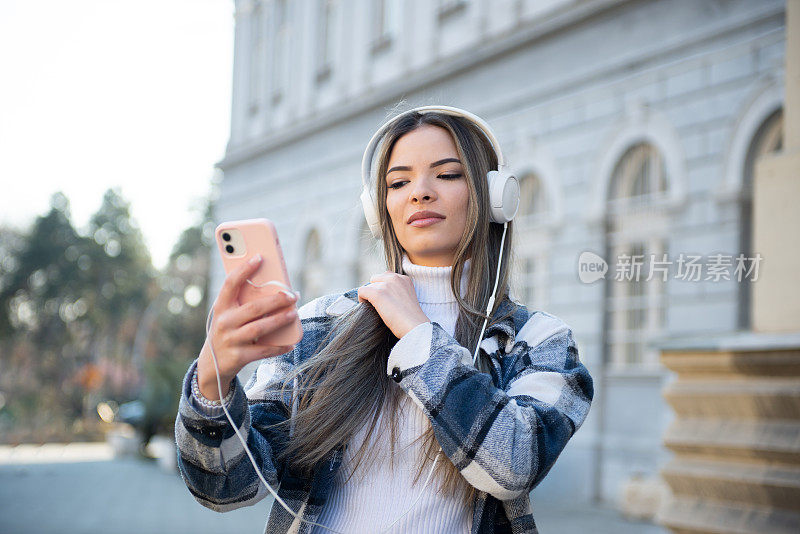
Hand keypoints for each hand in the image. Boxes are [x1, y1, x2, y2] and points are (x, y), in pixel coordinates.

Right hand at [196, 255, 299, 399]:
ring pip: (259, 328)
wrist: (212, 365)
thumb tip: (274, 289)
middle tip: (292, 295)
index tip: (259, 257)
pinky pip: (263, 351)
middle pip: (253, 308)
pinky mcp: (239, 357)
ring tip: (294, 313)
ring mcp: (230, 340)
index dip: (244, 270)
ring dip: (279, 320)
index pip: (230, 284)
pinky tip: (291, 343)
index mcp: (221, 308)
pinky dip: (279, 347)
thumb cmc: (227, 331)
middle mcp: (224, 323)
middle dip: (275, 300)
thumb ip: (243, 303)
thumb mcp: (228, 315)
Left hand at [357, 271, 428, 338]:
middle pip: (375, 279)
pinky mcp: (377, 293)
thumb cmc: (412, 319)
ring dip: (369, 296)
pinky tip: (367, 308)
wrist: (414, 326)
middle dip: (375, 289)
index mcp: (404, 279)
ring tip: (376, 308)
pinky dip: (362, 299)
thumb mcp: (408, 298)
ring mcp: (386, 285)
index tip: (385, 298)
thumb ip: (398, 291)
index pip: (386, 276)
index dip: (382, 287)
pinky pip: (362, 291)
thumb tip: (384, 295)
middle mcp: (395, 278)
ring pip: (368, 286)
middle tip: (379, 303)